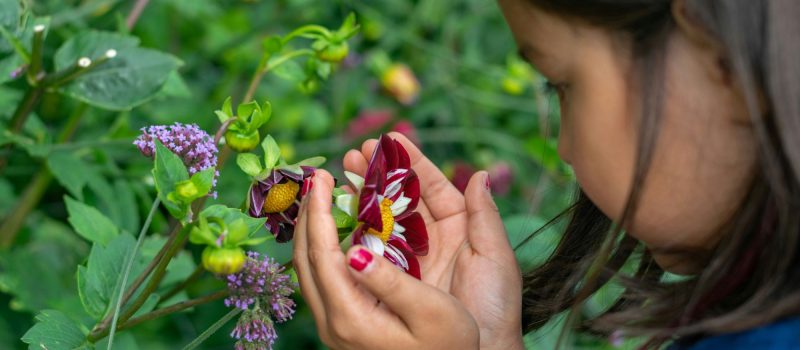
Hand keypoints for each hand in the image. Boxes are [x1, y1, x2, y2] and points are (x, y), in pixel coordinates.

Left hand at [293, 169, 478, 348]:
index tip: (321, 176)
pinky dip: (323, 248)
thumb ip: (390, 281)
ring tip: (322, 197)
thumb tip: (354, 251)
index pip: (321, 254)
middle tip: (318, 177)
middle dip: (309, 213)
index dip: (318, 211)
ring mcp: (335, 328)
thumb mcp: (430, 312)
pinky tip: (337, 232)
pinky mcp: (343, 327)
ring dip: (312, 230)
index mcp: (352, 317)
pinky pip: (321, 279)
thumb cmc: (449, 347)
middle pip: (305, 259)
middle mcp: (334, 324)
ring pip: (309, 270)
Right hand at [342, 132, 523, 349]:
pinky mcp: (393, 279)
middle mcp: (433, 239)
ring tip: (344, 170)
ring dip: (365, 194)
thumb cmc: (496, 307)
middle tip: (356, 152)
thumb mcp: (496, 258)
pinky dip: (358, 229)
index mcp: (460, 228)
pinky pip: (373, 249)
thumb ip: (485, 216)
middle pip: (402, 198)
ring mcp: (411, 258)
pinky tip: (342, 209)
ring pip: (384, 219)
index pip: (433, 187)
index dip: (412, 162)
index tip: (391, 139)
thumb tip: (480, 175)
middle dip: (380, 172)